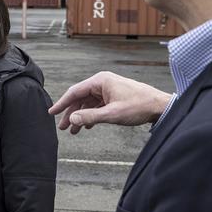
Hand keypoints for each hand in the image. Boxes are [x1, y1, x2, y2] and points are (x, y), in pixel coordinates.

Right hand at [48, 71, 171, 133]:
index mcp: (100, 81)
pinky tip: (88, 126)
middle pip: (80, 98)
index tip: (51, 112)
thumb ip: (90, 117)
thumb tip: (72, 120)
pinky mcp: (114, 96)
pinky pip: (97, 105)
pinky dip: (91, 115)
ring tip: (74, 131)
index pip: (75, 92)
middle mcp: (102, 82)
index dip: (62, 103)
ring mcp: (108, 89)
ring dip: (81, 116)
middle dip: (71, 113)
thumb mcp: (112, 114)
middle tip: (62, 127)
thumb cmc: (139, 106)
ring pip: (88, 103)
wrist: (159, 106)